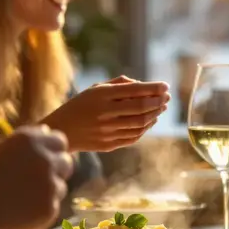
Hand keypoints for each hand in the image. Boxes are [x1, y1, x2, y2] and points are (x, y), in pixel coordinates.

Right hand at [0, 125, 73, 228]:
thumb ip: (23, 144)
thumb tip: (47, 131)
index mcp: (28, 139)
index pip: (58, 140)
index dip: (51, 152)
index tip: (39, 163)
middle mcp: (44, 157)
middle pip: (66, 161)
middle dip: (56, 170)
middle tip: (34, 184)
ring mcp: (50, 183)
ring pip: (60, 185)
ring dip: (46, 192)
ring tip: (17, 201)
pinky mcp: (51, 207)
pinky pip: (52, 206)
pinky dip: (40, 211)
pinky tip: (17, 214)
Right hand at [42, 76, 169, 152]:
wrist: (61, 131)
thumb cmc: (81, 105)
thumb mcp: (95, 89)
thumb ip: (119, 84)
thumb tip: (143, 85)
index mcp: (101, 95)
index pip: (134, 90)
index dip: (154, 88)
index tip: (166, 86)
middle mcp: (105, 113)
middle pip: (141, 108)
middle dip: (158, 102)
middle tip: (166, 98)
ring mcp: (107, 130)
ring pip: (140, 123)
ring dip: (155, 115)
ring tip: (161, 108)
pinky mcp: (109, 144)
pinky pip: (134, 137)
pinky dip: (146, 128)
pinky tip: (151, 121)